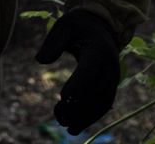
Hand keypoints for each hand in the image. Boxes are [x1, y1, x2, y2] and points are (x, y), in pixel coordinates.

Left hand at [34, 11, 120, 133]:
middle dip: (79, 107)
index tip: (62, 97)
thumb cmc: (78, 26)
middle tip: (59, 118)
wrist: (100, 27)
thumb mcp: (64, 26)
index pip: (89, 70)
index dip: (78, 84)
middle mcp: (110, 66)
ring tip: (66, 127)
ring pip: (102, 103)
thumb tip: (40, 60)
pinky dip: (91, 117)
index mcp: (98, 49)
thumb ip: (53, 42)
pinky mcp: (111, 86)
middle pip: (97, 91)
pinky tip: (75, 126)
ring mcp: (113, 78)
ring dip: (85, 117)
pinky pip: (104, 105)